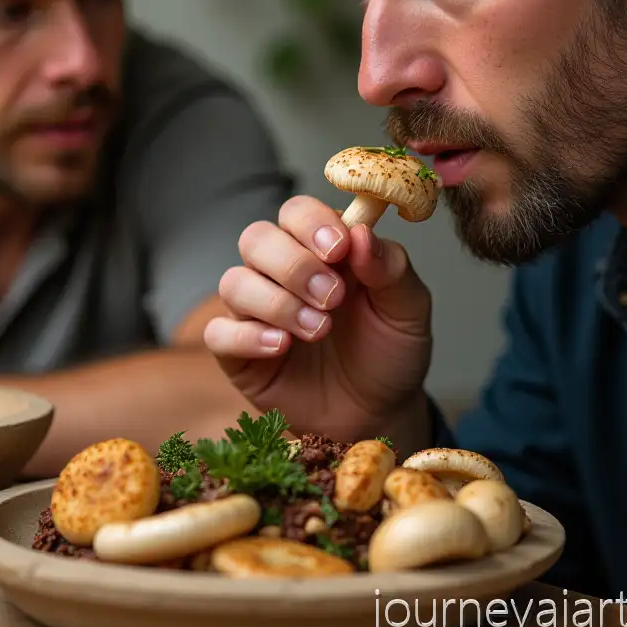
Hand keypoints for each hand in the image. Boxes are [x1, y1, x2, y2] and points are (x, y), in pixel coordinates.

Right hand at [204, 195, 432, 445]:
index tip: (339, 250)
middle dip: (293, 265)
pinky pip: (218, 332)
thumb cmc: (389, 353)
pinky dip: (247, 336)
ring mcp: (257, 311)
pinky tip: (282, 347)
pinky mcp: (238, 352)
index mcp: (322, 249)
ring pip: (234, 282)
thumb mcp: (408, 310)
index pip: (297, 212)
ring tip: (318, 330)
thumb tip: (361, 233)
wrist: (377, 414)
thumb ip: (390, 268)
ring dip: (276, 303)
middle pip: (256, 238)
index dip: (311, 223)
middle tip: (332, 298)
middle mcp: (282, 272)